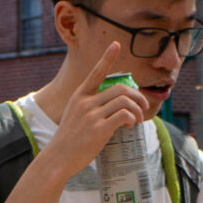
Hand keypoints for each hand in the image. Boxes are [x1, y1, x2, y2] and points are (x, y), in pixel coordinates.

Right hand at [44, 41, 146, 174]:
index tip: (116, 44)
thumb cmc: (69, 140)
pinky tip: (130, 126)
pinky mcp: (99, 129)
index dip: (107, 58)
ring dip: (137, 110)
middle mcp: (85, 102)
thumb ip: (90, 107)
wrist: (58, 158)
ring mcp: (92, 115)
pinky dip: (132, 119)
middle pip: (120, 89)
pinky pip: (124, 115)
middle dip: (137, 96)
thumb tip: (113, 107)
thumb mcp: (75, 116)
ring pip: (124, 101)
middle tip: (143, 107)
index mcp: (79, 96)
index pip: (96, 72)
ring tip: (138, 119)